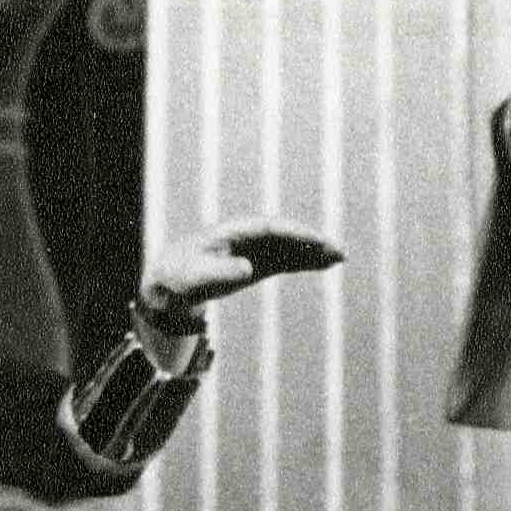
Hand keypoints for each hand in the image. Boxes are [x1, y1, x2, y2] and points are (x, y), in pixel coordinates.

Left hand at [139, 219, 342, 318]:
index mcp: (235, 232)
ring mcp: (254, 250)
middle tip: (339, 251)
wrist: (170, 282)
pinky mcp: (257, 264)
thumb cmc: (180, 275)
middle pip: (286, 235)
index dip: (294, 233)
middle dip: (312, 241)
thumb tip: (248, 269)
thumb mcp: (197, 276)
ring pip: (290, 248)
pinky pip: (286, 261)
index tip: (315, 241)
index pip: (270, 228)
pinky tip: (323, 265)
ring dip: (314, 252)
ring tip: (340, 258)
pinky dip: (305, 262)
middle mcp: (248, 237)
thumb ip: (221, 271)